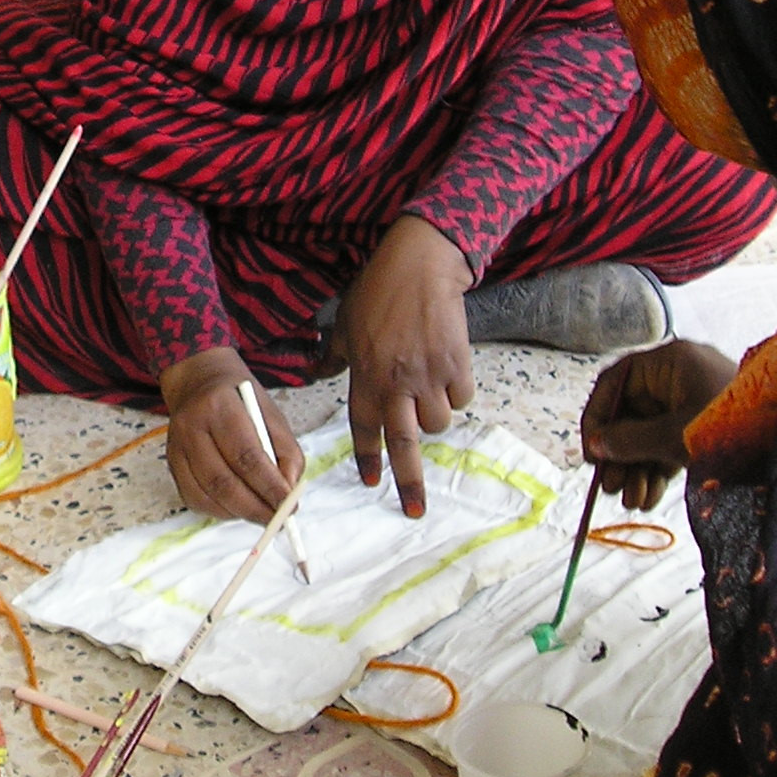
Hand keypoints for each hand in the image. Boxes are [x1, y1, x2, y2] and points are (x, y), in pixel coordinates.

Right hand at [160, 346, 302, 520]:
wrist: (197, 381)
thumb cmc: (240, 399)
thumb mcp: (271, 414)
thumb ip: (286, 452)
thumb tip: (288, 493)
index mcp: (220, 406)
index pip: (246, 455)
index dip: (269, 486)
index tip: (290, 506)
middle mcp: (192, 426)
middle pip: (223, 481)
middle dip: (255, 508)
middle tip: (278, 519)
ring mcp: (177, 447)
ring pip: (206, 495)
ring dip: (238, 513)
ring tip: (261, 513)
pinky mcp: (171, 464)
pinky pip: (194, 499)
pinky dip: (219, 511)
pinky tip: (237, 507)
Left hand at [331, 215, 473, 518]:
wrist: (419, 266)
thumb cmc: (378, 292)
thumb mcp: (345, 325)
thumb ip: (332, 356)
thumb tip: (315, 372)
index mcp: (365, 377)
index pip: (364, 429)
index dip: (368, 459)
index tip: (371, 484)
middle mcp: (396, 383)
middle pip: (404, 445)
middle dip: (409, 483)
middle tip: (415, 510)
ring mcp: (428, 376)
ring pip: (437, 424)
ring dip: (433, 418)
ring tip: (428, 394)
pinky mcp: (457, 365)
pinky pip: (461, 399)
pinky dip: (456, 394)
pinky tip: (449, 374)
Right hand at [579, 339, 736, 510]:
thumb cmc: (732, 426)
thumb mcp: (675, 436)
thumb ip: (631, 441)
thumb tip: (595, 447)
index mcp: (669, 361)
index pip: (615, 383)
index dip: (597, 418)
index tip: (590, 453)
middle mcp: (677, 377)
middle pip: (631, 414)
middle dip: (620, 455)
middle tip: (609, 489)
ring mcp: (692, 401)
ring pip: (650, 434)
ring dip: (638, 470)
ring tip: (633, 503)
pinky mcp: (705, 426)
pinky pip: (670, 444)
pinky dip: (658, 470)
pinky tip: (649, 498)